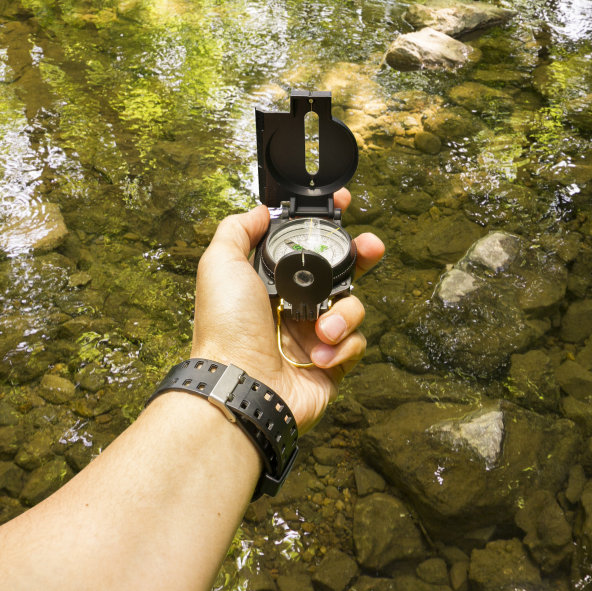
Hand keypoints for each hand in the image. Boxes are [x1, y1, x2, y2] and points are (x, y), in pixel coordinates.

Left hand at [192, 190, 384, 432]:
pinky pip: (355, 344)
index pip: (306, 246)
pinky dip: (341, 346)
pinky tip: (319, 354)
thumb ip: (238, 229)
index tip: (344, 205)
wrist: (241, 386)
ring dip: (343, 313)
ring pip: (351, 306)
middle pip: (340, 272)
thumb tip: (261, 211)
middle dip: (361, 256)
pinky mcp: (331, 365)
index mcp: (271, 282)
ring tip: (322, 329)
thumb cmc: (226, 327)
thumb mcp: (220, 264)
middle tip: (371, 247)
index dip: (327, 227)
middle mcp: (294, 305)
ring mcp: (314, 335)